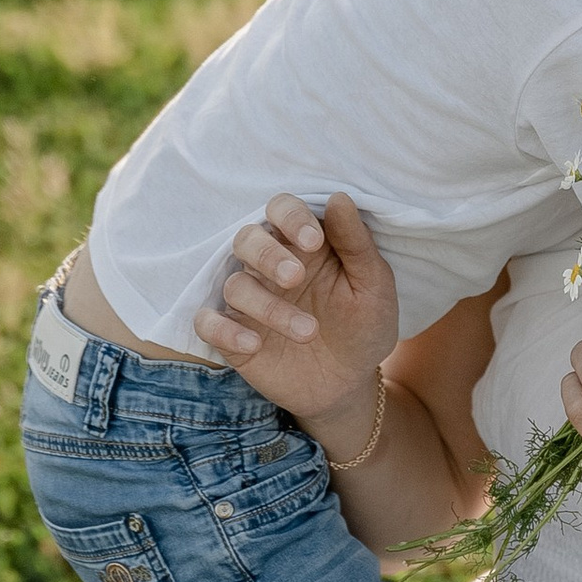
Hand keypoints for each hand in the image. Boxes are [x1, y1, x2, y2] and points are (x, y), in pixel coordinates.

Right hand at [194, 193, 399, 432]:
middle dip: (267, 254)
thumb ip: (356, 243)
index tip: (314, 240)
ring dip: (267, 306)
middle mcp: (269, 266)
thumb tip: (338, 198)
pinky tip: (254, 343)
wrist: (350, 384)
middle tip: (296, 278)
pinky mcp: (232, 335)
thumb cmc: (364, 326)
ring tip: (308, 333)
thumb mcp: (373, 285)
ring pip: (235, 285)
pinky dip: (224, 329)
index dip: (291, 217)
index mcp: (303, 244)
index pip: (281, 209)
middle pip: (247, 238)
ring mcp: (249, 300)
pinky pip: (207, 322)